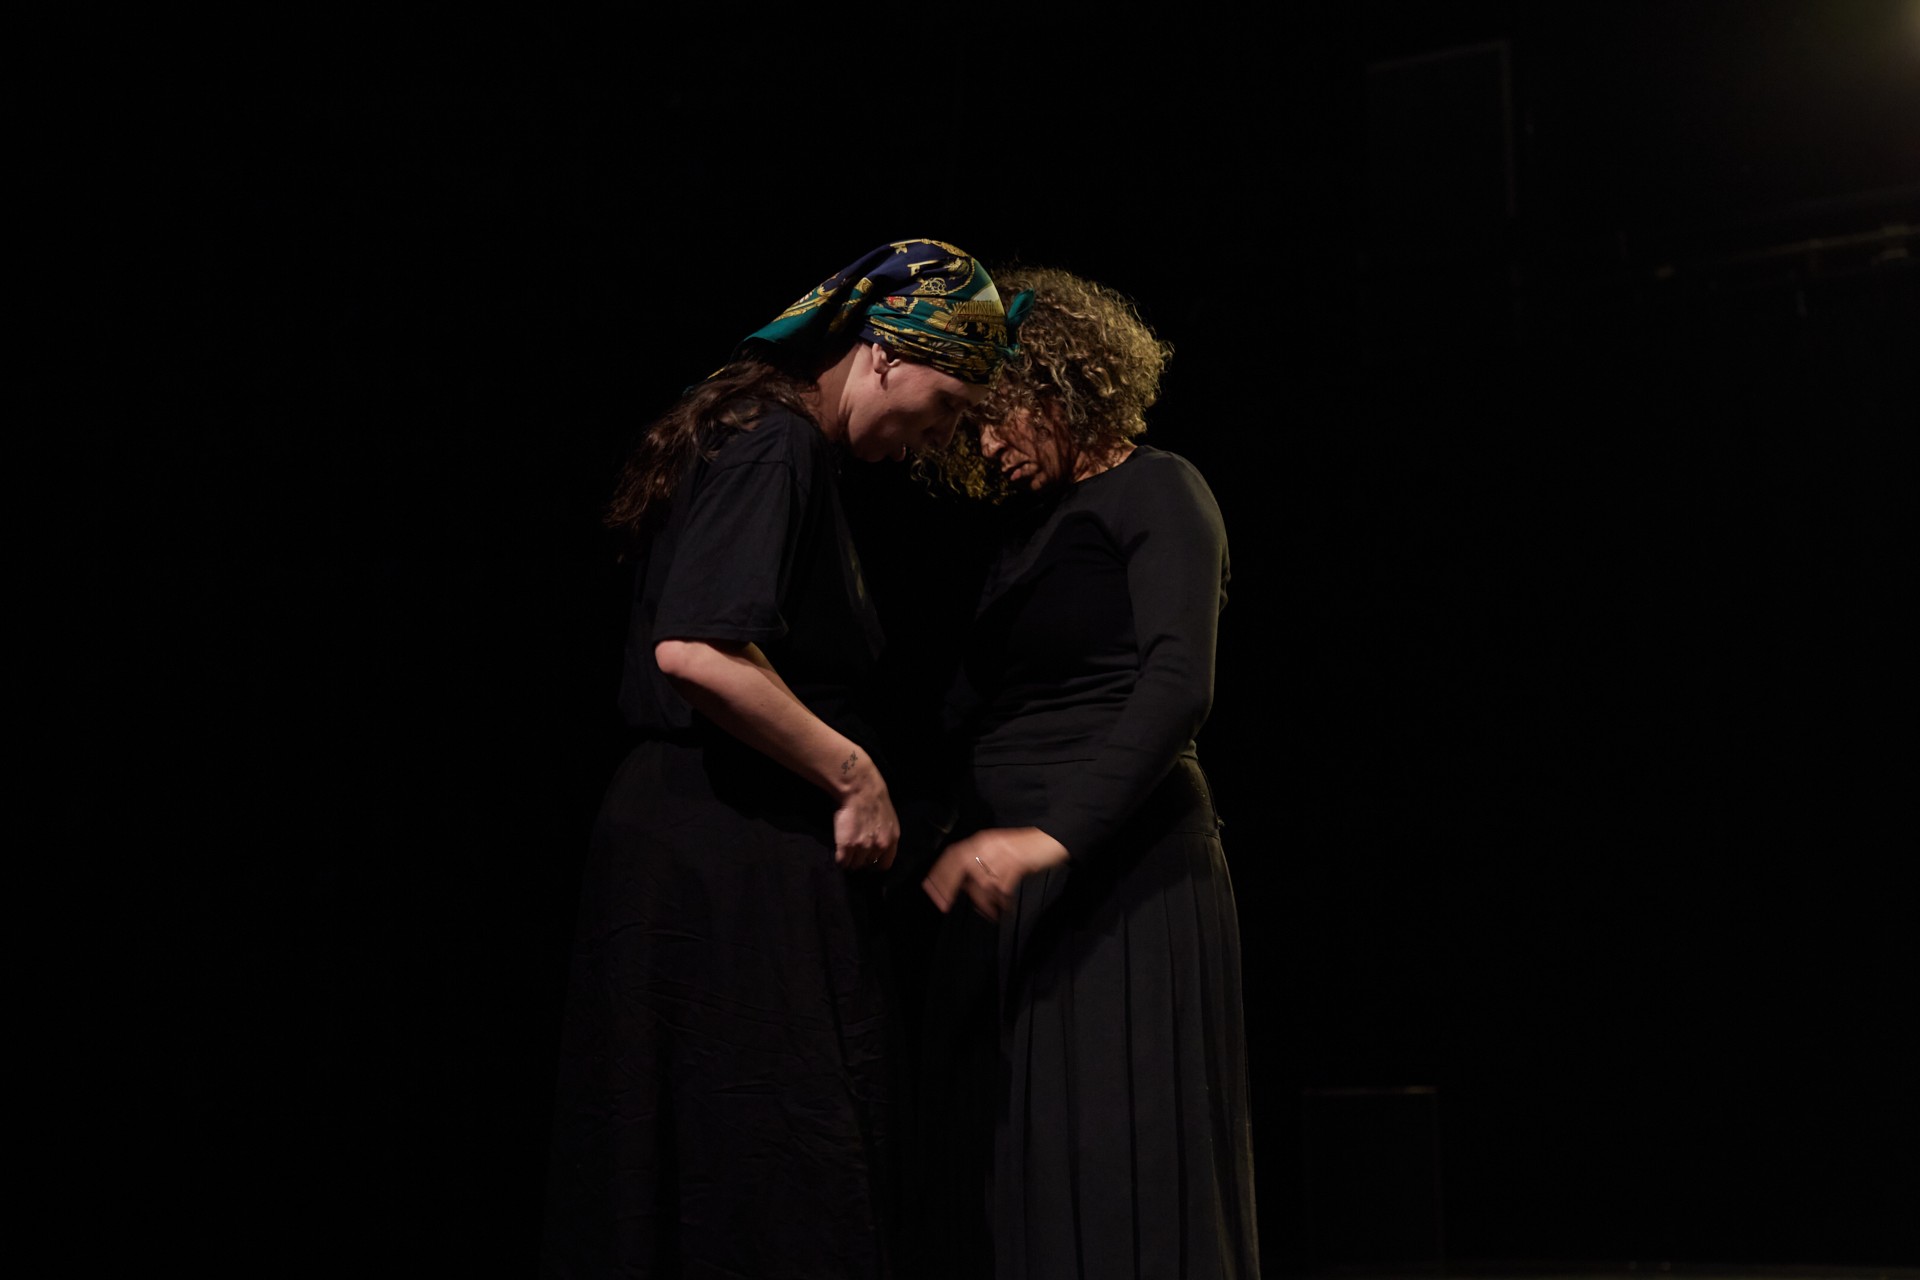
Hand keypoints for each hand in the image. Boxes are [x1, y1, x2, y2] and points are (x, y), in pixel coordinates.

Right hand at [832, 757, 898, 871]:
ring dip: (849, 860)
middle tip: (854, 852)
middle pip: (868, 865)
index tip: (868, 861)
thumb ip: (885, 836)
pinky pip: (842, 862)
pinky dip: (839, 859)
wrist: (860, 788)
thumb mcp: (889, 820)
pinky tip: (839, 852)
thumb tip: (877, 849)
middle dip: (861, 860)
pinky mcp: (847, 846)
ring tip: (846, 850)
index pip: (884, 865)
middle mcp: (880, 846)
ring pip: (854, 865)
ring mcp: (863, 847)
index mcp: (892, 840)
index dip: (874, 865)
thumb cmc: (873, 799)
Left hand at [922, 826, 1069, 920]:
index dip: (939, 872)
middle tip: (943, 905)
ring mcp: (1001, 852)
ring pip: (981, 881)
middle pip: (959, 863)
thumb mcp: (999, 852)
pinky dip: (1000, 900)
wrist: (1052, 838)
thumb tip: (964, 886)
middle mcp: (988, 844)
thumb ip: (981, 864)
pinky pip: (1001, 887)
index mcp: (981, 840)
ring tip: (990, 912)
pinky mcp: (1016, 862)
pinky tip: (1004, 906)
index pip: (952, 854)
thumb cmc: (1026, 849)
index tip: (929, 889)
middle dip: (947, 885)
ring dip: (983, 901)